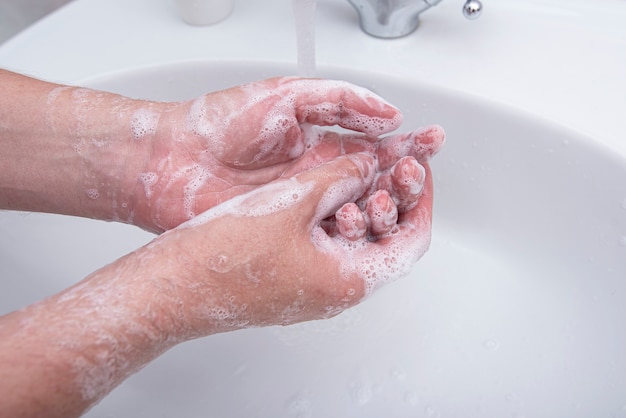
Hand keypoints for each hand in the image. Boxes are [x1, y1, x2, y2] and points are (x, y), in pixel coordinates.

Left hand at [128, 77, 402, 231]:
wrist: (169, 160)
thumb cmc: (219, 123)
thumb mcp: (286, 95)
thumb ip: (339, 100)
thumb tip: (387, 114)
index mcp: (322, 142)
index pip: (377, 145)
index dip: (407, 145)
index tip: (431, 142)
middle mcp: (319, 176)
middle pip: (376, 182)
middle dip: (404, 179)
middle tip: (418, 174)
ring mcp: (305, 206)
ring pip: (359, 212)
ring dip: (383, 206)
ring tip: (394, 197)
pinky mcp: (288, 231)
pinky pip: (330, 236)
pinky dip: (352, 232)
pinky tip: (367, 225)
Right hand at [130, 149, 437, 338]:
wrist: (173, 286)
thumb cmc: (223, 257)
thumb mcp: (294, 201)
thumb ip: (339, 177)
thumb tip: (365, 165)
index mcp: (348, 280)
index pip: (410, 241)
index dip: (420, 200)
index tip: (418, 171)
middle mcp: (336, 291)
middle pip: (385, 241)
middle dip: (390, 197)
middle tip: (389, 164)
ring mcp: (313, 288)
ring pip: (355, 241)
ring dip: (359, 204)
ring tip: (351, 172)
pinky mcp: (292, 280)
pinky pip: (328, 246)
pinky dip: (333, 216)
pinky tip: (321, 190)